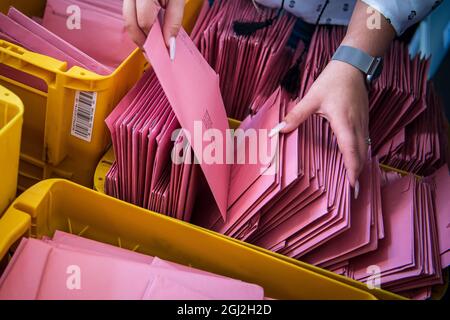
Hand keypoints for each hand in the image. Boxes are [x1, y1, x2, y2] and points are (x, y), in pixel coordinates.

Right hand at [123, 0, 184, 53]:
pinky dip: (139, 26)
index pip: (144, 21)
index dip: (155, 39)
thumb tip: (169, 44)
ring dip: (140, 36)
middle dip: (143, 43)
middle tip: (156, 55)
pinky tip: (150, 33)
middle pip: (130, 24)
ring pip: (128, 21)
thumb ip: (174, 21)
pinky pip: (130, 15)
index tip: (166, 52)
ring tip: (154, 46)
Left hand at [280, 60, 369, 192]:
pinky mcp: (363, 120)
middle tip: (353, 192)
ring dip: (360, 165)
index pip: (351, 153)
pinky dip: (360, 155)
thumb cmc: (333, 80)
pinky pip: (364, 142)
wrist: (353, 65)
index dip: (352, 171)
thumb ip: (296, 115)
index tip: (353, 187)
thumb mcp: (312, 97)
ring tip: (353, 181)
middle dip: (358, 174)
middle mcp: (357, 126)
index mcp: (344, 124)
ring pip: (364, 150)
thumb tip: (280, 129)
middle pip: (361, 156)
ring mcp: (363, 123)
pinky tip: (354, 160)